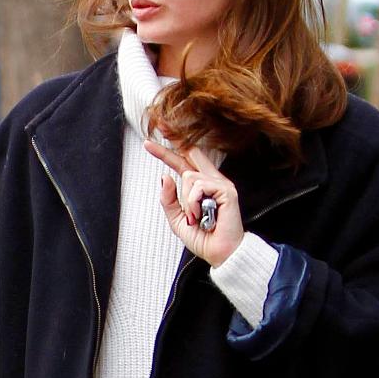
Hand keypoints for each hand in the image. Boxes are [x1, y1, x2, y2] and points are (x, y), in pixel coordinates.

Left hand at [143, 141, 244, 266]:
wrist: (220, 254)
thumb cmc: (203, 238)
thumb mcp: (177, 219)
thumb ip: (169, 199)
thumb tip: (164, 176)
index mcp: (201, 186)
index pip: (183, 163)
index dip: (168, 150)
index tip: (151, 140)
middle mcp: (212, 180)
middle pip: (189, 154)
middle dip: (173, 140)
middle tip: (160, 124)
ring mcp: (220, 183)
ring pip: (188, 176)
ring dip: (186, 202)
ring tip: (197, 217)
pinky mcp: (226, 190)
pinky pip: (198, 187)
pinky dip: (194, 204)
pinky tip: (202, 215)